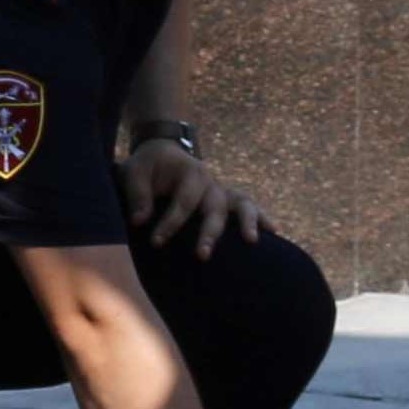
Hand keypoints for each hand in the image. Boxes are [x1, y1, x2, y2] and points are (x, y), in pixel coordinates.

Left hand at [121, 136, 262, 259]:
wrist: (161, 153)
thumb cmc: (147, 165)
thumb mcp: (134, 172)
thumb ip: (138, 195)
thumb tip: (140, 221)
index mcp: (189, 173)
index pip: (183, 202)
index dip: (170, 223)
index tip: (156, 242)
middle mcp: (210, 181)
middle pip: (215, 207)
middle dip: (210, 232)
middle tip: (202, 256)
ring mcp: (221, 190)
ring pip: (242, 203)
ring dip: (247, 222)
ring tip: (252, 241)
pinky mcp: (226, 198)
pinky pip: (248, 206)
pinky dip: (261, 217)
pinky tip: (274, 233)